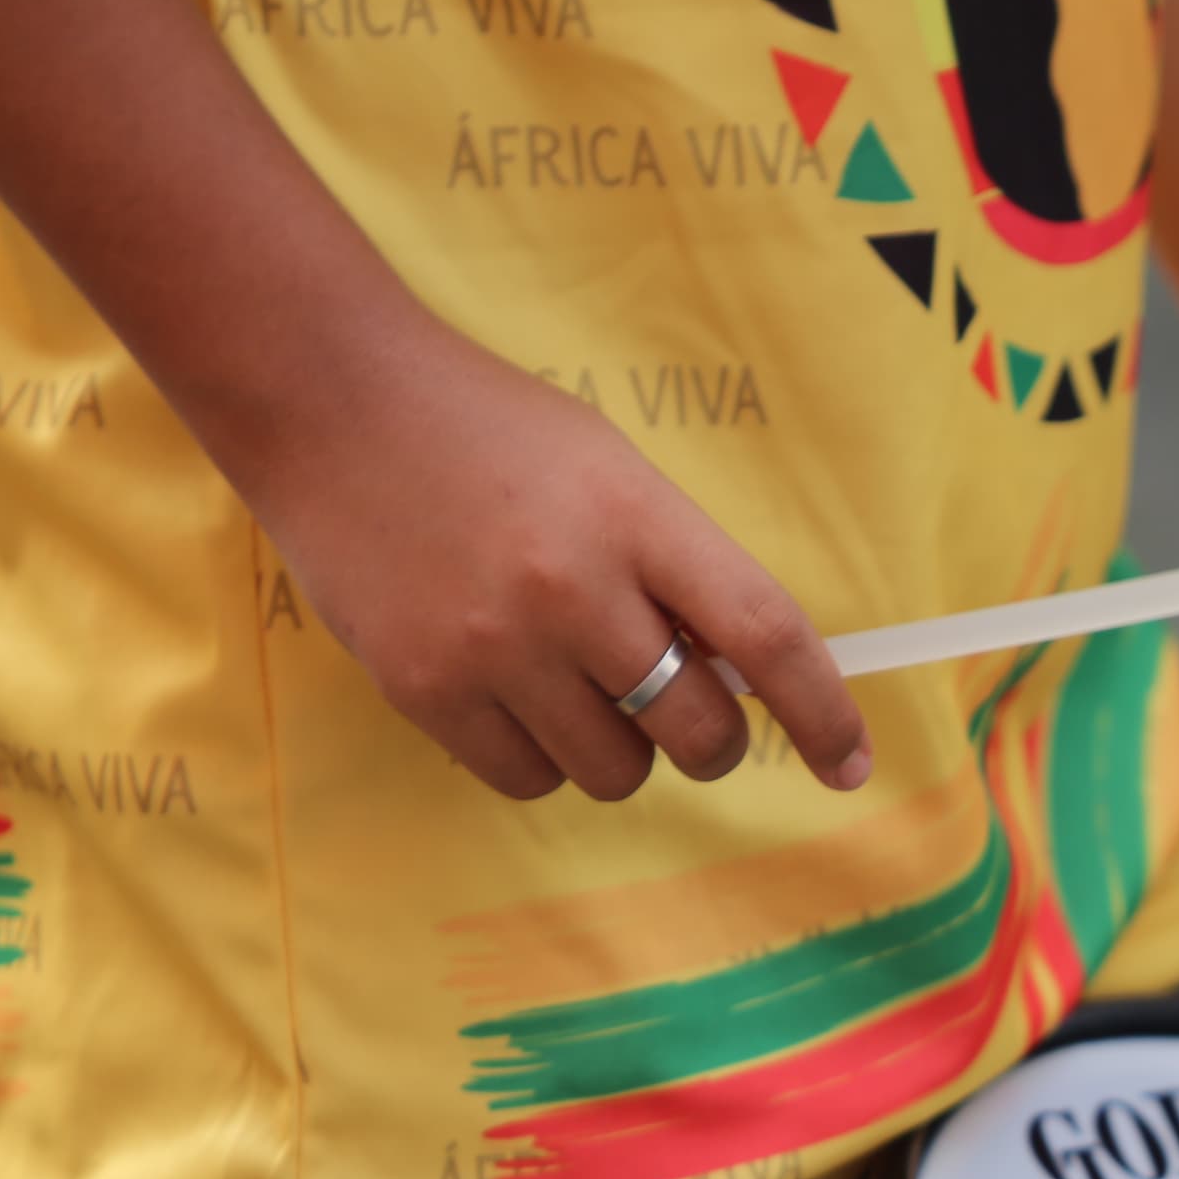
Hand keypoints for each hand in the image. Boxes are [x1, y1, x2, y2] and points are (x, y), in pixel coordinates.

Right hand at [224, 313, 870, 802]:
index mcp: (638, 518)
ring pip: (613, 773)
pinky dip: (540, 759)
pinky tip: (512, 695)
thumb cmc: (489, 433)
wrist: (328, 399)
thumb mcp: (609, 470)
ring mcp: (495, 645)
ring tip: (573, 683)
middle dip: (712, 742)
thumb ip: (676, 567)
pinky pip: (527, 780)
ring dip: (617, 751)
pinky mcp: (426, 689)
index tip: (851, 762)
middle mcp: (573, 588)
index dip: (824, 712)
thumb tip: (743, 679)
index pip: (766, 636)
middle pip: (698, 731)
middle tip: (685, 714)